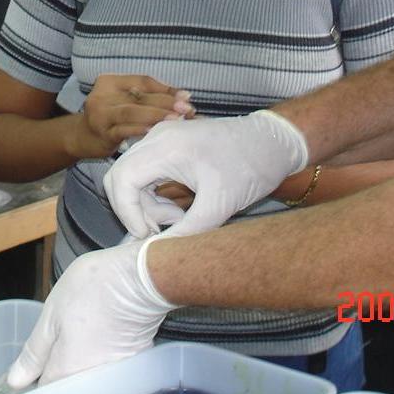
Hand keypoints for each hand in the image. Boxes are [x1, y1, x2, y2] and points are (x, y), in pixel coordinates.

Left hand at [6, 237, 171, 387]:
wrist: (144, 274)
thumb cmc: (98, 287)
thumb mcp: (53, 312)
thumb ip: (34, 350)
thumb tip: (16, 380)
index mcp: (65, 370)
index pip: (42, 387)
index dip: (35, 373)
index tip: (35, 360)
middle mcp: (90, 379)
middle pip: (68, 382)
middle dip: (60, 365)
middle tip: (63, 333)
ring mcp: (114, 370)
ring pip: (89, 372)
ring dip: (83, 356)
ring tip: (85, 326)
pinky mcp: (134, 358)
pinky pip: (110, 363)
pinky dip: (104, 349)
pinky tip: (104, 327)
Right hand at [67, 74, 194, 159]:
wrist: (81, 137)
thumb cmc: (110, 116)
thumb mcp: (125, 100)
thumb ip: (148, 96)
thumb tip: (183, 97)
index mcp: (110, 81)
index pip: (143, 81)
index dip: (165, 88)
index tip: (186, 96)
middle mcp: (103, 94)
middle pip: (140, 96)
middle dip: (166, 102)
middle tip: (187, 109)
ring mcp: (100, 114)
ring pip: (132, 112)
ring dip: (156, 115)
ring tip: (177, 119)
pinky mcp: (102, 133)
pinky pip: (124, 129)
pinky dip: (140, 129)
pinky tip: (155, 130)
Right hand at [104, 109, 308, 237]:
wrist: (273, 143)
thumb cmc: (250, 168)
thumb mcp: (218, 207)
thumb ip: (184, 234)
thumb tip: (155, 257)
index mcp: (167, 146)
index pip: (122, 180)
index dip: (127, 214)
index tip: (148, 236)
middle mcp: (159, 136)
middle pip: (120, 176)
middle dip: (133, 210)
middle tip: (160, 231)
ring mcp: (163, 136)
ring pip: (131, 175)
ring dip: (146, 204)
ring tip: (179, 220)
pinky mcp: (170, 142)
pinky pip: (146, 170)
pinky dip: (153, 194)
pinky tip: (179, 209)